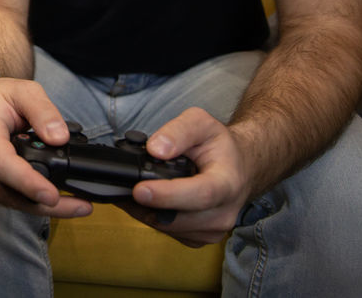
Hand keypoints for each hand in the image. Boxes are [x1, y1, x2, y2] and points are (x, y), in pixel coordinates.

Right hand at [0, 75, 92, 218]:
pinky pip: (5, 200)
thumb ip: (44, 111)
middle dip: (47, 203)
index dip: (28, 183)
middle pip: (10, 192)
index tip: (52, 195)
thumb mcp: (24, 91)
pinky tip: (49, 197)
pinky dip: (29, 201)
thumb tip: (60, 137)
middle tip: (81, 206)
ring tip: (74, 205)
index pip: (3, 165)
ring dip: (41, 206)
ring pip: (10, 201)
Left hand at [122, 107, 252, 246]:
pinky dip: (151, 217)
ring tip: (133, 188)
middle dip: (147, 205)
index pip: (200, 195)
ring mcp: (212, 229)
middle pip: (179, 217)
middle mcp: (224, 212)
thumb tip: (156, 149)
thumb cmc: (218, 145)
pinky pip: (169, 233)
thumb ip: (178, 131)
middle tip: (123, 186)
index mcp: (227, 183)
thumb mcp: (201, 123)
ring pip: (169, 228)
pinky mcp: (200, 238)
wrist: (238, 167)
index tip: (140, 189)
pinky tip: (147, 199)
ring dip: (146, 211)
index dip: (168, 195)